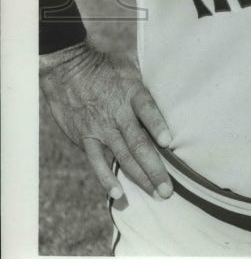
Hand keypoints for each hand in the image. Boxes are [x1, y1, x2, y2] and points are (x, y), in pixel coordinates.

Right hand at [39, 41, 172, 201]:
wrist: (66, 69)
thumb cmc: (104, 66)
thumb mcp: (131, 65)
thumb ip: (149, 80)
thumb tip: (175, 80)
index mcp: (131, 92)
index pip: (146, 109)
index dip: (157, 125)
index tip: (168, 142)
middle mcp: (117, 113)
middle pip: (139, 143)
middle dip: (155, 169)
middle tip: (168, 190)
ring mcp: (100, 128)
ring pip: (123, 157)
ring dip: (140, 177)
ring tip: (156, 194)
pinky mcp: (85, 138)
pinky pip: (97, 161)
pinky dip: (107, 178)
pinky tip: (118, 193)